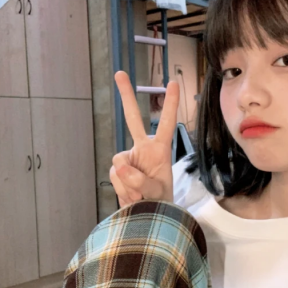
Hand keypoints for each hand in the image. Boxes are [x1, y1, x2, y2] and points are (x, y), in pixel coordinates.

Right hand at [110, 71, 179, 207]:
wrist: (148, 215)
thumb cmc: (161, 201)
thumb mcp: (157, 192)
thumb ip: (140, 181)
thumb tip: (120, 165)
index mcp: (160, 149)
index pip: (166, 124)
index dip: (169, 104)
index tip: (172, 83)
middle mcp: (142, 149)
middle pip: (132, 119)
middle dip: (126, 96)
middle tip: (120, 73)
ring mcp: (128, 159)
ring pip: (120, 164)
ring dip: (129, 184)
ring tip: (141, 197)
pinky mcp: (118, 170)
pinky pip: (115, 176)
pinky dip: (122, 189)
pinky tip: (131, 197)